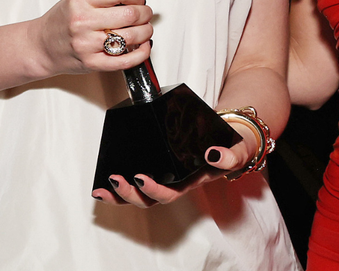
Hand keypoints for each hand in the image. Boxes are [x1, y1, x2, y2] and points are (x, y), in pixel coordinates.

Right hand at [33, 0, 162, 75]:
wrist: (41, 46)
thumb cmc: (63, 20)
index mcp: (81, 0)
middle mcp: (83, 21)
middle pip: (130, 15)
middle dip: (145, 13)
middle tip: (144, 14)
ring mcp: (87, 44)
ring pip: (131, 37)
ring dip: (146, 32)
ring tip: (143, 29)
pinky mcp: (92, 63)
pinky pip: (125, 60)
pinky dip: (141, 53)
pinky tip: (142, 46)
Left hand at [93, 122, 258, 206]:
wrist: (231, 140)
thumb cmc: (231, 149)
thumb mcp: (237, 151)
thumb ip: (230, 156)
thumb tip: (213, 154)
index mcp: (191, 182)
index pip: (170, 193)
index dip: (153, 189)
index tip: (140, 177)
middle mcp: (175, 183)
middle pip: (148, 199)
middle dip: (129, 194)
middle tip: (115, 179)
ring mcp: (165, 177)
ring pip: (139, 195)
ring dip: (119, 194)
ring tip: (102, 188)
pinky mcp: (158, 166)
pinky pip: (136, 181)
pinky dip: (120, 184)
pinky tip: (105, 181)